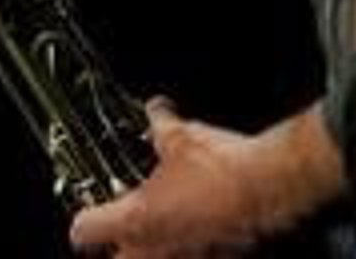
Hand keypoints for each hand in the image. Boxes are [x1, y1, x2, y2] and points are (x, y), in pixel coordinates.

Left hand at [69, 97, 345, 257]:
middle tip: (127, 230)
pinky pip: (195, 258)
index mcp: (135, 220)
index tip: (88, 214)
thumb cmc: (221, 166)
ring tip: (170, 227)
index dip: (84, 221)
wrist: (271, 187)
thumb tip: (157, 112)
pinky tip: (205, 229)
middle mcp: (155, 251)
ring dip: (159, 248)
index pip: (84, 232)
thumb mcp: (179, 137)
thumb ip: (160, 126)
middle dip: (119, 249)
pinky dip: (195, 248)